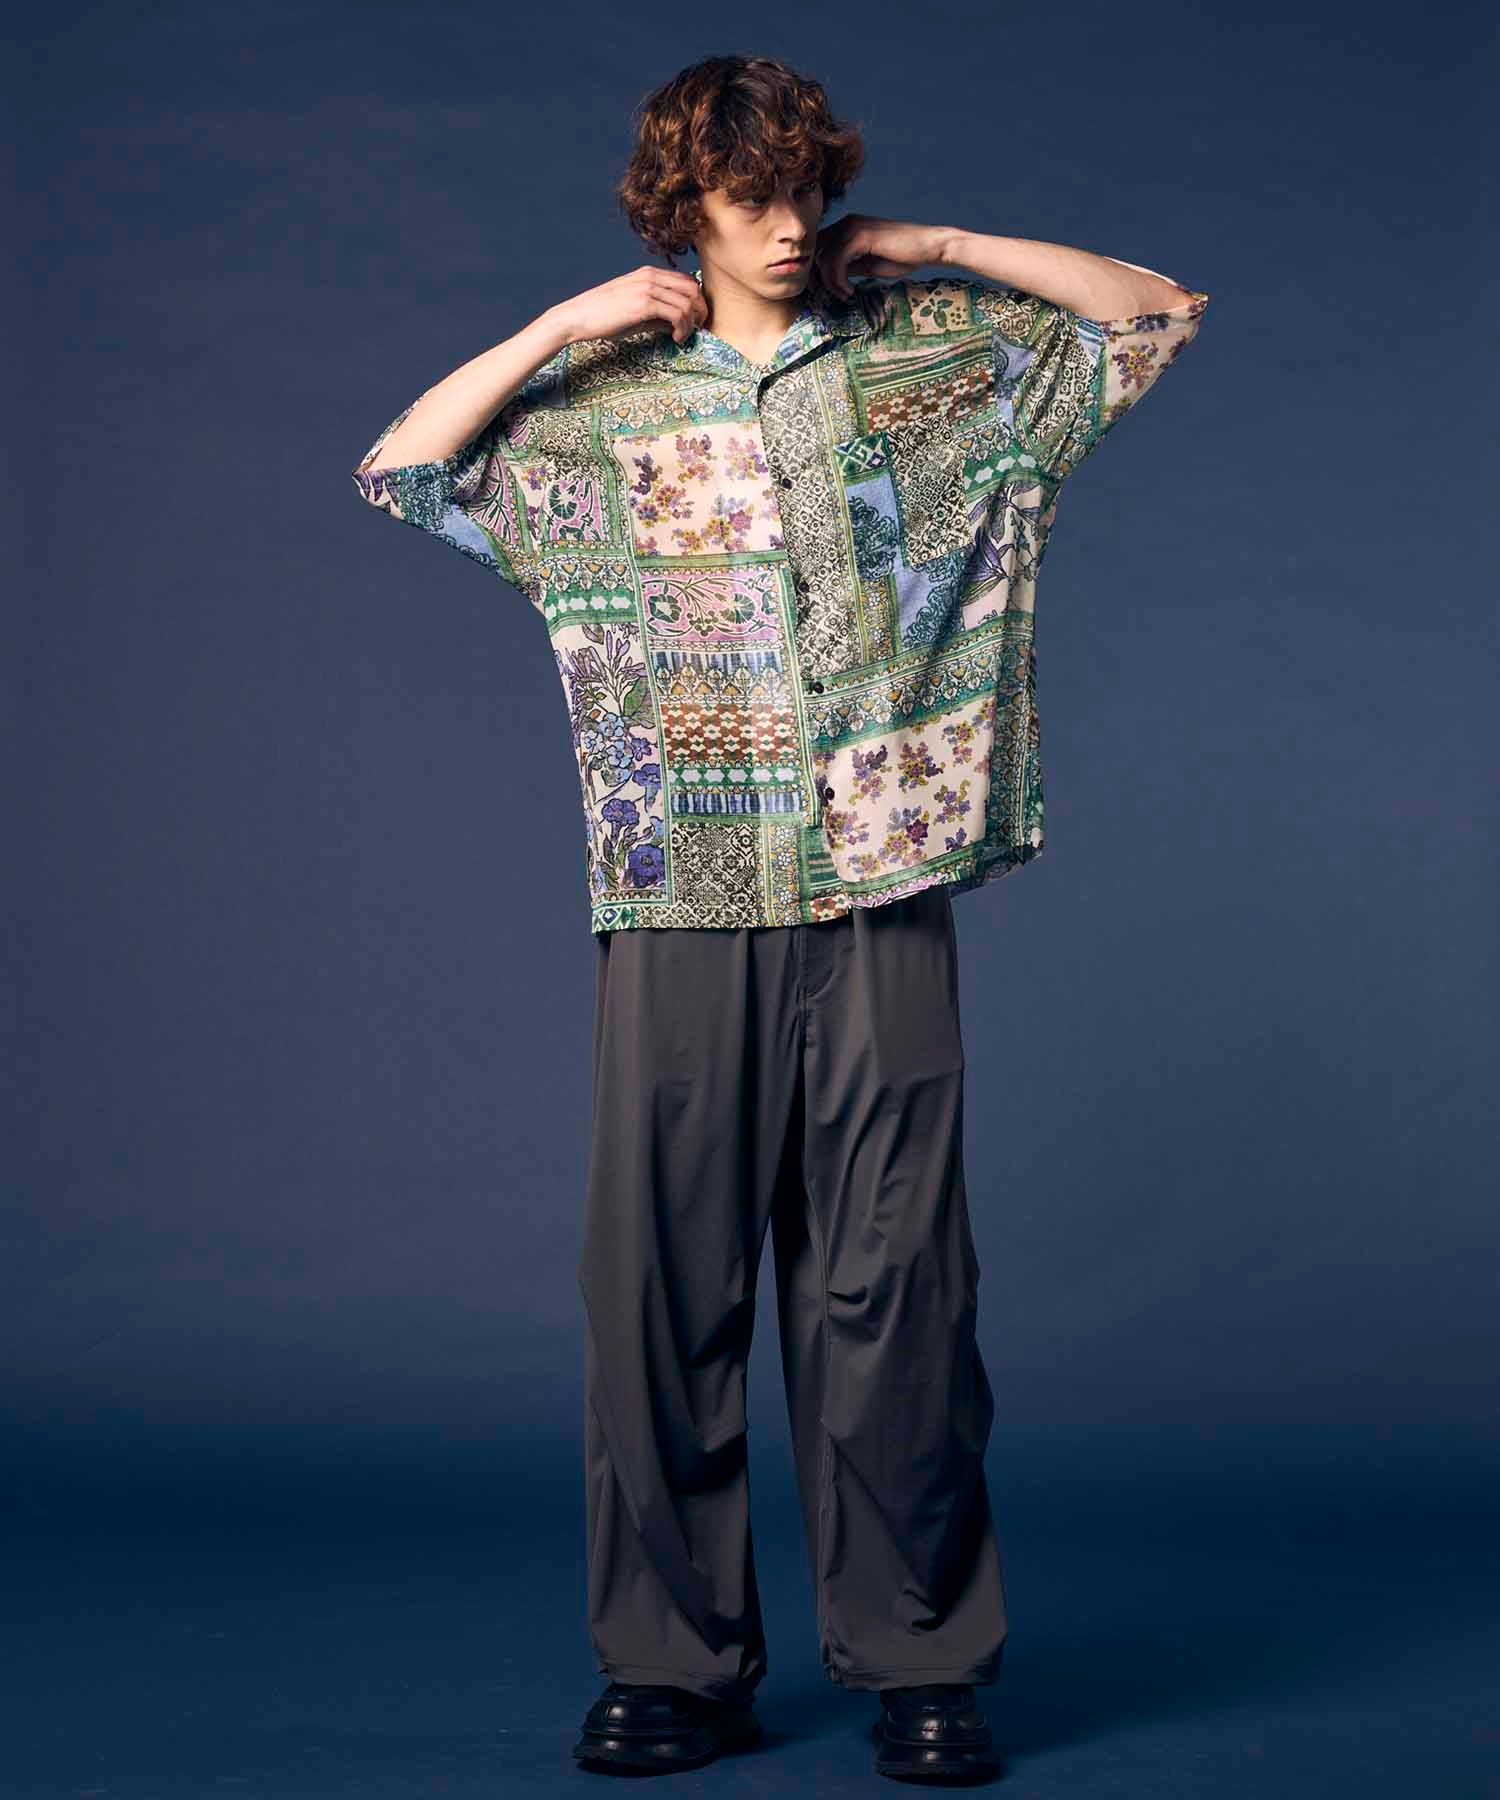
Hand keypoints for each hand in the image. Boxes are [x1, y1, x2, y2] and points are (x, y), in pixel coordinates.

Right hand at [548, 266, 708, 346]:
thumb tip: (679, 325)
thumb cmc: (603, 317)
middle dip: (700, 311)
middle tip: (697, 330)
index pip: (686, 280)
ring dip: (691, 323)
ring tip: (682, 337)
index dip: (696, 301)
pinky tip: (675, 338)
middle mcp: (651, 276)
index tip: (695, 320)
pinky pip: (677, 313)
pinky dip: (682, 328)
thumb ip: (658, 315)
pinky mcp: (644, 303)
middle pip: (693, 288)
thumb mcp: (635, 312)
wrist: (578, 317)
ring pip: (688, 301)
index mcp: (649, 274)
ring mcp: (648, 288)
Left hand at [812, 217, 954, 297]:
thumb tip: (828, 280)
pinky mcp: (860, 235)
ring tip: (846, 294)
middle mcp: (847, 222)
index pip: (819, 248)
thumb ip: (847, 267)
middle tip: (837, 295)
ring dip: (831, 283)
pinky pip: (836, 261)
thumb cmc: (902, 257)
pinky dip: (839, 280)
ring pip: (824, 259)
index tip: (831, 291)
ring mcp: (852, 226)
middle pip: (817, 253)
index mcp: (847, 227)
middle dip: (821, 278)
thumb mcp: (866, 265)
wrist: (928, 247)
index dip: (819, 272)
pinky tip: (851, 290)